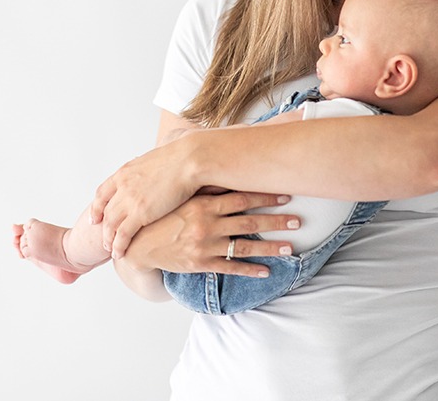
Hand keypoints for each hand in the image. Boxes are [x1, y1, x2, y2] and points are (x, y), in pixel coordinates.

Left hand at [91, 142, 198, 258]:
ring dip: (108, 240)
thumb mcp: (158, 157)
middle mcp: (122, 186)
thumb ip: (152, 165)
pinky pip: (122, 235)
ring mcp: (129, 200)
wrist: (190, 160)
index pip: (103, 192)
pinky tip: (120, 254)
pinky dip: (118, 246)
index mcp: (125, 172)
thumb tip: (163, 159)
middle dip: (102, 226)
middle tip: (103, 238)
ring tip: (111, 251)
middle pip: (105, 211)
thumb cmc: (184, 156)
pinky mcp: (140, 214)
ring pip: (110, 226)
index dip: (97, 206)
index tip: (95, 216)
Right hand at [121, 192, 299, 277]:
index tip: (286, 194)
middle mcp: (207, 225)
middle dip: (276, 221)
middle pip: (249, 223)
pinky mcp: (201, 264)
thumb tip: (228, 165)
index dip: (265, 196)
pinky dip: (250, 270)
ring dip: (271, 247)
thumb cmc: (163, 216)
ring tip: (291, 247)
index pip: (242, 198)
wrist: (139, 244)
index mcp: (203, 204)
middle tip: (298, 220)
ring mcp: (205, 246)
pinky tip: (267, 271)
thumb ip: (206, 185)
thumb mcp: (182, 196)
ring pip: (244, 247)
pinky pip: (231, 268)